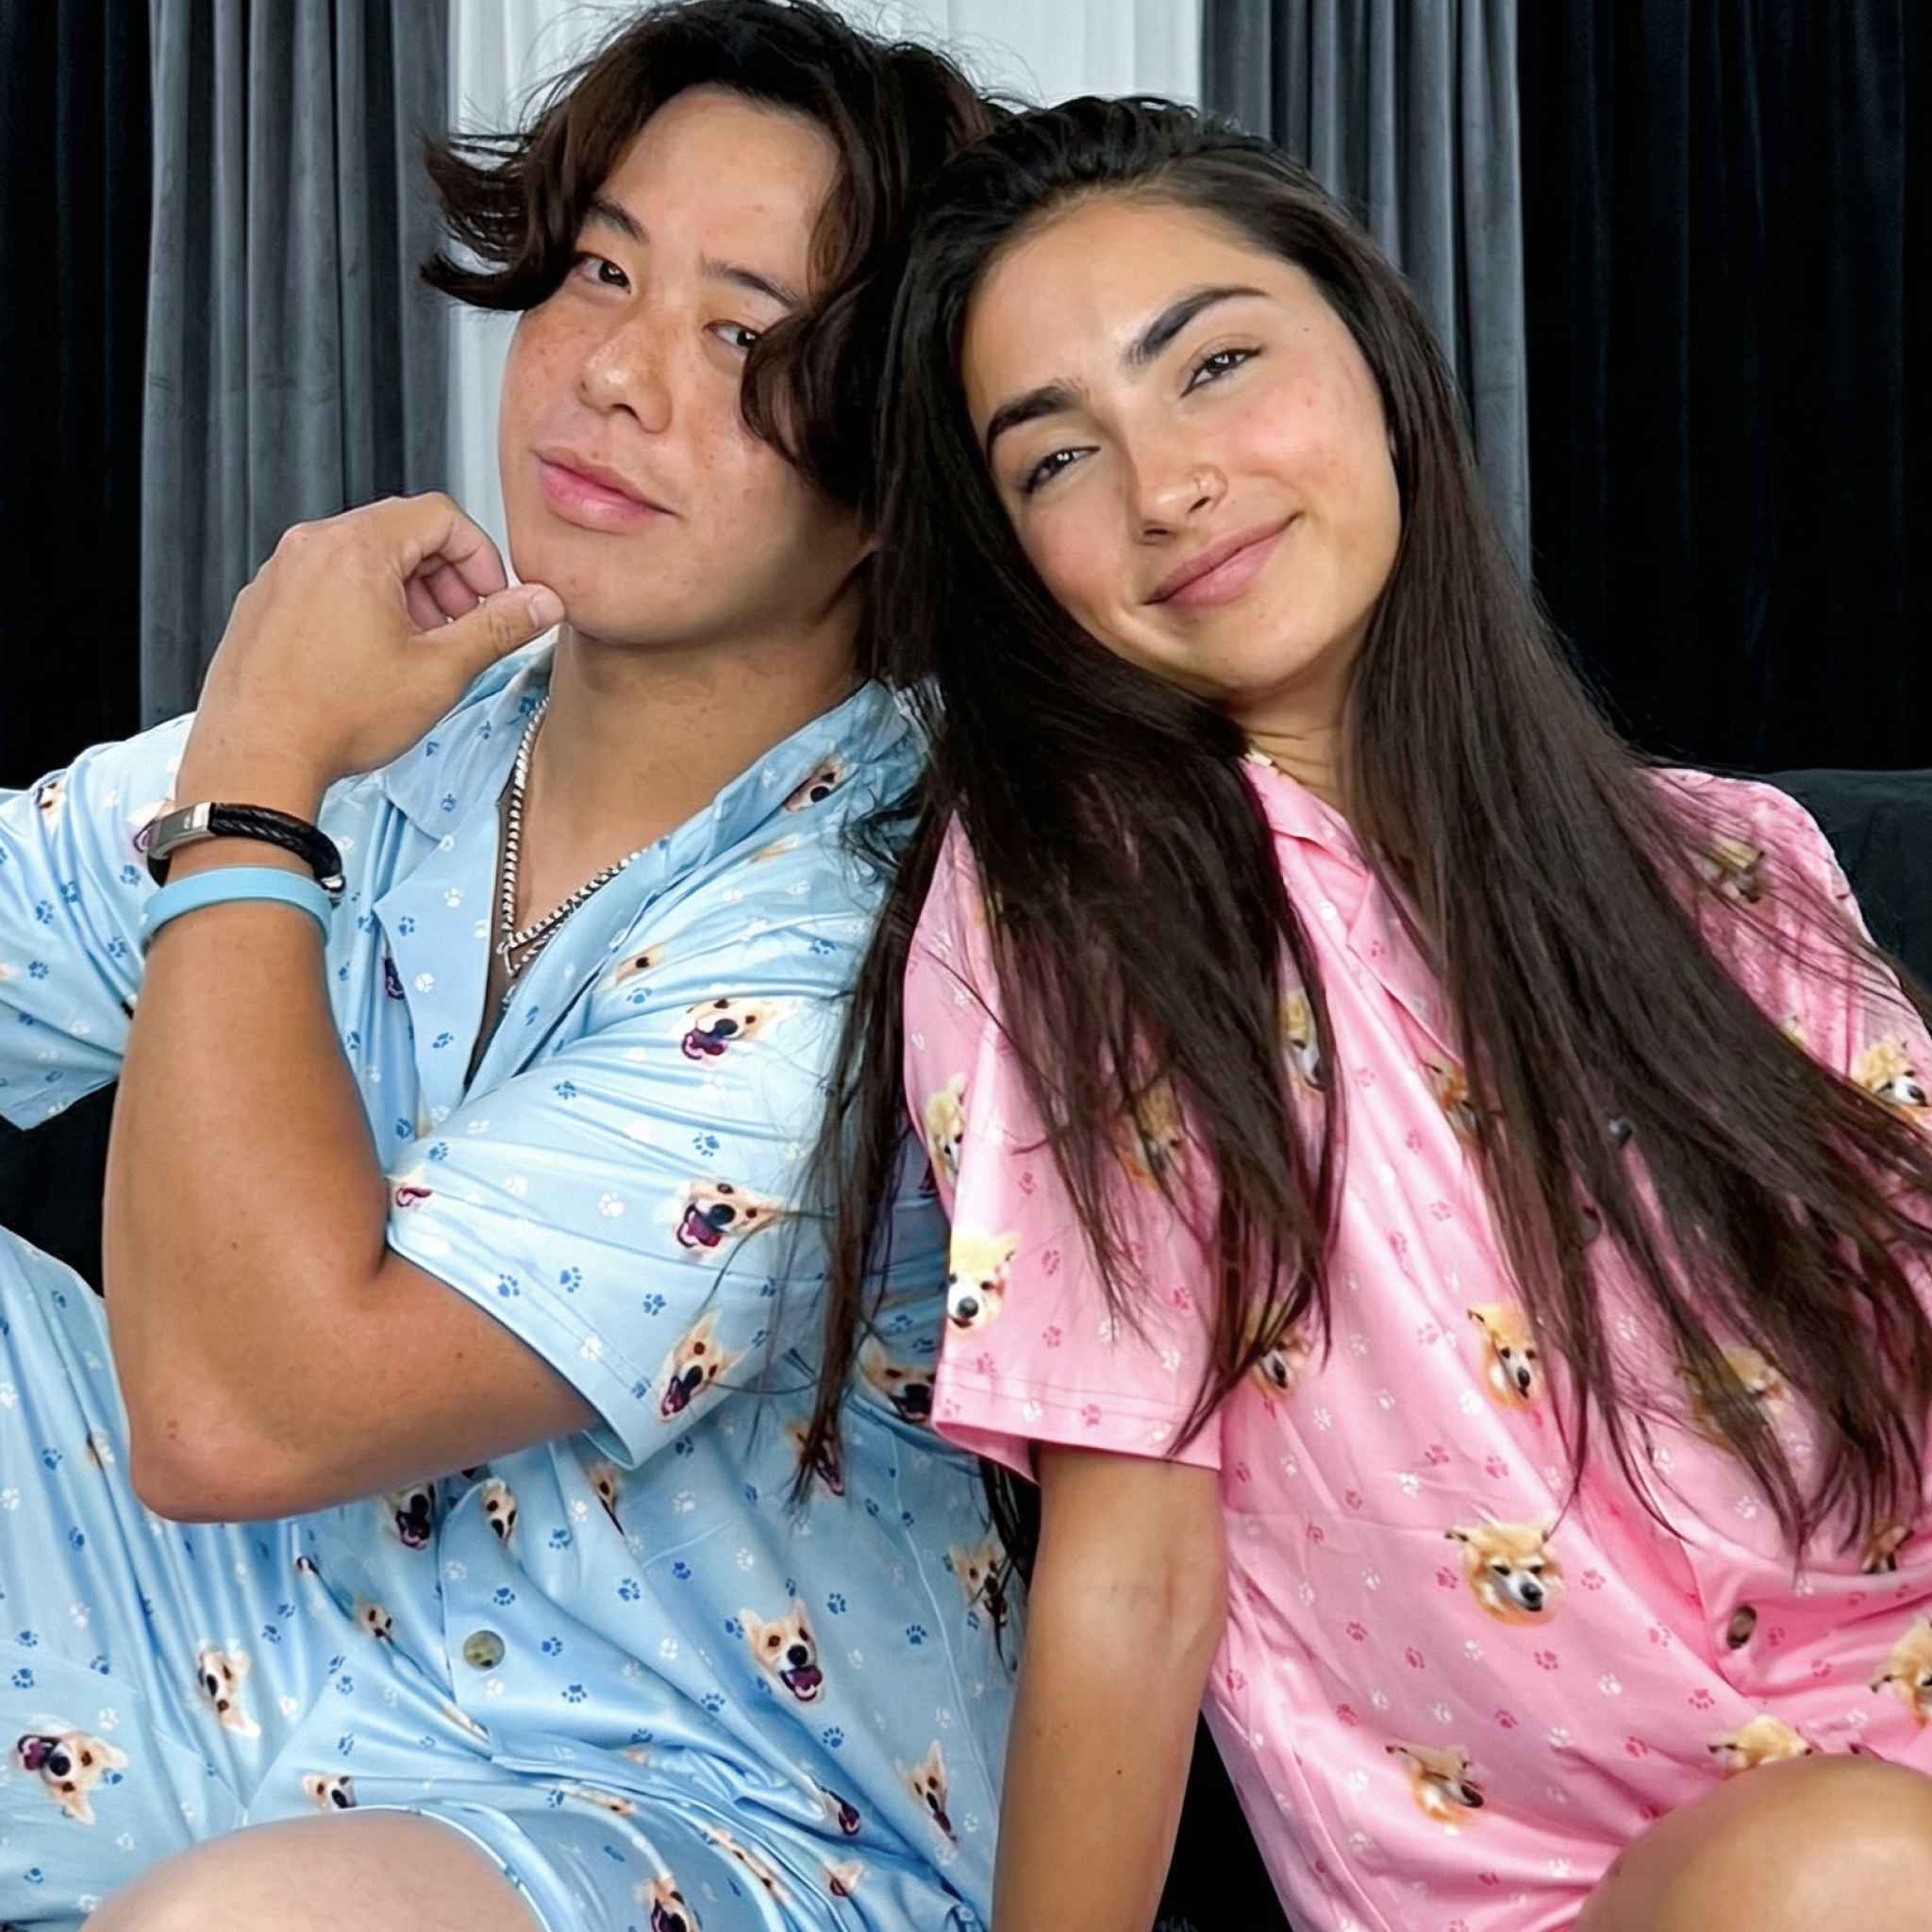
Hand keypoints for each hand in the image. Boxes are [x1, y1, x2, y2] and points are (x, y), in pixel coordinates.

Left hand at [174, 495, 562, 815]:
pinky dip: (362, 607)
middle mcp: (310, 548)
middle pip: (401, 532)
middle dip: (446, 578)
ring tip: (419, 650)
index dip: (481, 557)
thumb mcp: (439, 672)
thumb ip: (498, 629)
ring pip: (363, 558)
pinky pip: (326, 583)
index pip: (440, 515)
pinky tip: (372, 661)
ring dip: (407, 594)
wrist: (255, 761)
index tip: (491, 600)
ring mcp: (281, 574)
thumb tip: (539, 604)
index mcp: (356, 549)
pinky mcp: (263, 604)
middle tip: (462, 628)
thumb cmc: (332, 718)